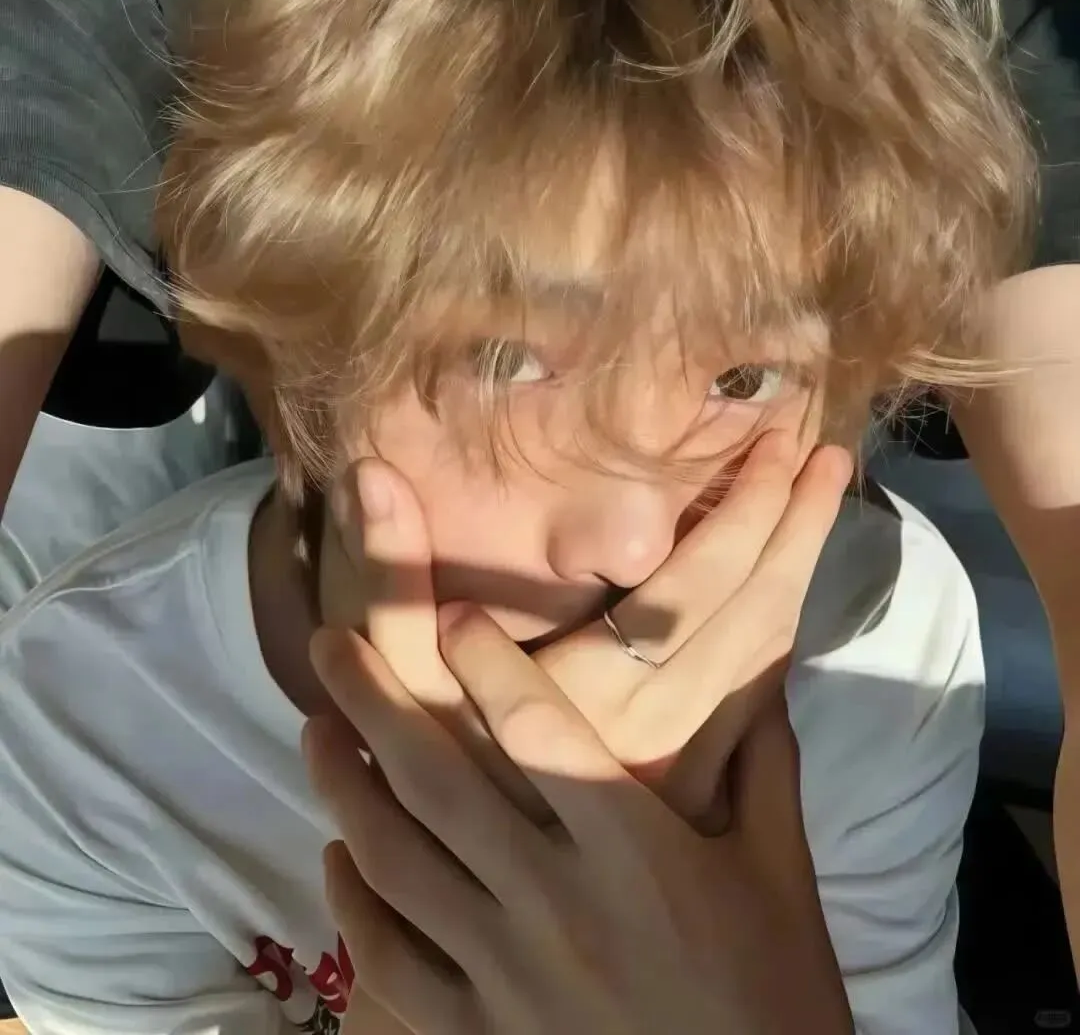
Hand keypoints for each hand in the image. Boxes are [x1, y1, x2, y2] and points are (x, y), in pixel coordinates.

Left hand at [306, 614, 854, 1034]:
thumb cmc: (772, 994)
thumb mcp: (781, 873)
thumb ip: (763, 765)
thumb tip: (752, 672)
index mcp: (633, 850)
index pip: (538, 728)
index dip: (484, 659)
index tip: (446, 613)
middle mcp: (553, 899)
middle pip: (437, 780)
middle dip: (372, 700)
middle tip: (328, 645)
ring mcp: (503, 972)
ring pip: (393, 861)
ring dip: (343, 787)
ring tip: (317, 731)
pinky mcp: (475, 1032)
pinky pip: (388, 960)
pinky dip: (351, 903)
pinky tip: (340, 855)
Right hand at [325, 433, 851, 819]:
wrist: (472, 902)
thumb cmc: (430, 787)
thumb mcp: (400, 683)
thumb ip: (393, 585)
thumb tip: (372, 473)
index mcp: (598, 692)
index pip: (701, 578)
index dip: (750, 503)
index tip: (782, 436)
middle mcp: (663, 733)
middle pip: (760, 614)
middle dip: (799, 527)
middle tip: (830, 455)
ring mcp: (693, 771)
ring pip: (771, 659)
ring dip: (801, 574)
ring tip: (821, 501)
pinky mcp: (702, 795)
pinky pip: (763, 703)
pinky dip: (782, 635)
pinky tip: (787, 593)